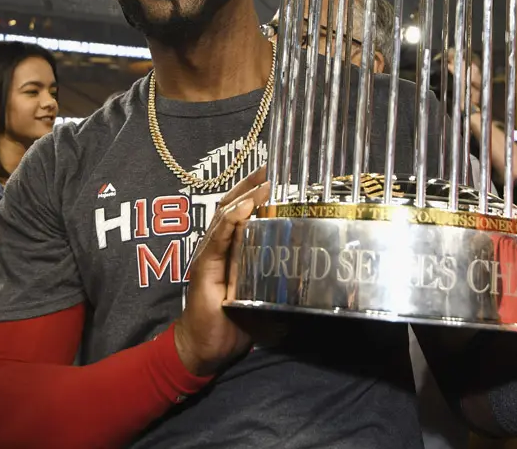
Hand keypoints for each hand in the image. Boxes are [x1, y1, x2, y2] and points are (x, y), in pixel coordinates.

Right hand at [173, 167, 268, 376]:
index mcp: (232, 250)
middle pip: (231, 206)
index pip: (242, 212)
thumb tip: (311, 277)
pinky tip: (241, 209)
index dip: (255, 191)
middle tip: (271, 168)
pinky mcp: (205, 269)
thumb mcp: (262, 297)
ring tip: (263, 182)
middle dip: (250, 185)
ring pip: (225, 217)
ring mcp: (210, 256)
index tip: (276, 174)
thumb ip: (278, 282)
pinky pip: (217, 240)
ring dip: (244, 197)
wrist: (205, 348)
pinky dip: (228, 222)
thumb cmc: (234, 323)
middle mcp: (219, 247)